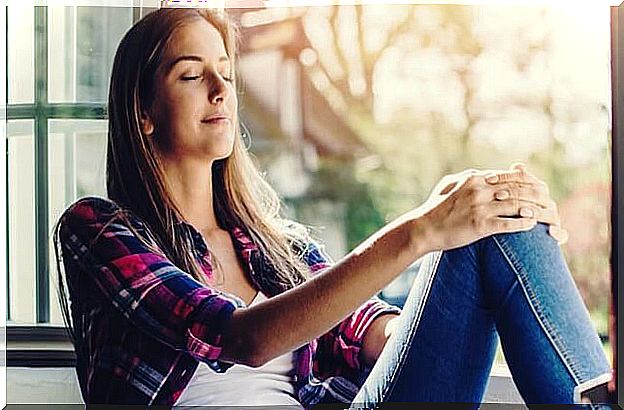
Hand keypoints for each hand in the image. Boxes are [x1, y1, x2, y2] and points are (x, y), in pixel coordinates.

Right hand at [418, 164, 562, 250]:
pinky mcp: (480, 226)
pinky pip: (509, 224)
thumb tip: (483, 173)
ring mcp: (480, 208)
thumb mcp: (450, 184)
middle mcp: (480, 190)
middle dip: (539, 195)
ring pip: (518, 206)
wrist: (423, 228)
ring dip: (537, 210)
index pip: (510, 176)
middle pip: (519, 190)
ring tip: (549, 215)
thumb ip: (469, 177)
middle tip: (552, 202)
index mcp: (475, 178)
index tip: (542, 187)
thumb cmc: (435, 208)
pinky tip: (533, 226)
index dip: (530, 181)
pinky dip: (524, 224)